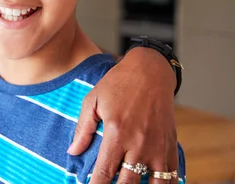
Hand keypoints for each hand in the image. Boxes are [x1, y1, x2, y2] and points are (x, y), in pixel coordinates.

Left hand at [68, 47, 178, 183]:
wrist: (150, 72)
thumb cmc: (118, 84)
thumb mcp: (93, 101)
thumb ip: (83, 129)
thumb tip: (72, 152)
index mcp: (117, 133)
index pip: (104, 172)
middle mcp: (139, 144)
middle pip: (127, 183)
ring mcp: (158, 147)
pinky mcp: (171, 146)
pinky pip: (171, 176)